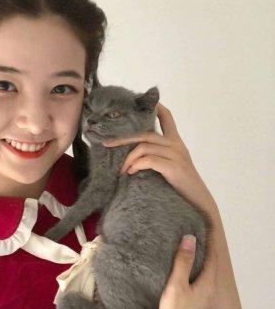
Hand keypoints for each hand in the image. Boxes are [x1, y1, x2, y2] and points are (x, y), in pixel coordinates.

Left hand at [102, 102, 218, 213]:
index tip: (138, 103)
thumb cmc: (182, 187)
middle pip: (146, 132)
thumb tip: (133, 155)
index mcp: (176, 142)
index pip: (167, 117)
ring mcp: (176, 155)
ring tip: (122, 169)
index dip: (155, 107)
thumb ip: (157, 157)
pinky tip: (130, 172)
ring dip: (128, 157)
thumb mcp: (170, 167)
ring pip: (144, 146)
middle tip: (107, 143)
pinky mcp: (175, 167)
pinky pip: (149, 160)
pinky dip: (136, 164)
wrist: (200, 204)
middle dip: (123, 137)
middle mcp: (177, 145)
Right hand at [152, 234, 218, 308]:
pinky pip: (201, 290)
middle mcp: (211, 295)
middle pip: (211, 269)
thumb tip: (190, 239)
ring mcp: (206, 306)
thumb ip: (183, 262)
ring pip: (205, 280)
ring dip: (199, 267)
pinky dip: (195, 279)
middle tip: (197, 241)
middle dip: (205, 254)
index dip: (210, 243)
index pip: (213, 258)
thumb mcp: (176, 285)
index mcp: (208, 286)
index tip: (207, 230)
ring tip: (190, 257)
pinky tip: (186, 282)